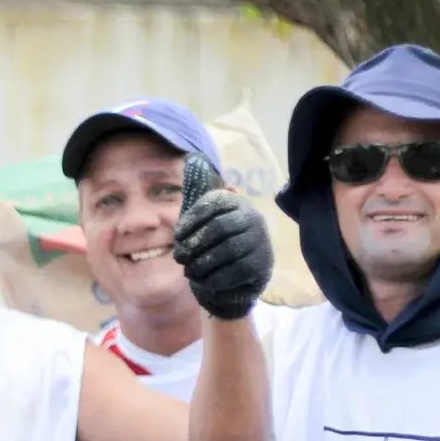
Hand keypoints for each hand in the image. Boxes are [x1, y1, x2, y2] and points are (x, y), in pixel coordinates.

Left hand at [172, 153, 272, 319]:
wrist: (240, 278)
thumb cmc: (214, 243)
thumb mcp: (202, 219)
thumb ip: (195, 195)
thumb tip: (191, 159)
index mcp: (235, 202)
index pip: (213, 203)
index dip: (191, 220)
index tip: (177, 236)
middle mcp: (252, 217)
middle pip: (219, 228)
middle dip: (194, 244)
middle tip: (179, 257)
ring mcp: (260, 241)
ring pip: (227, 250)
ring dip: (202, 263)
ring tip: (189, 270)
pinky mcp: (262, 264)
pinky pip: (236, 271)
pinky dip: (215, 278)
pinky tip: (204, 281)